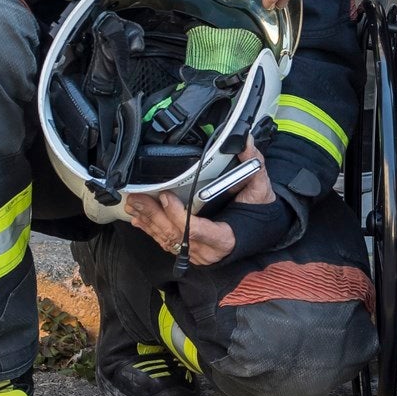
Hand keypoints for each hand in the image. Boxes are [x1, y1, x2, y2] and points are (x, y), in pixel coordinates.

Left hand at [123, 143, 272, 267]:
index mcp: (226, 238)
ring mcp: (197, 254)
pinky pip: (166, 242)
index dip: (178, 215)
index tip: (167, 196)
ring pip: (167, 239)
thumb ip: (253, 165)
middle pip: (175, 235)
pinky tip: (138, 220)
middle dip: (154, 215)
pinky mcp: (189, 252)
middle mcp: (208, 250)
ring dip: (148, 221)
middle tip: (138, 197)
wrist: (262, 231)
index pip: (197, 231)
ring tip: (134, 204)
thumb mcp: (261, 188)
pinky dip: (151, 230)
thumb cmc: (259, 212)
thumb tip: (246, 142)